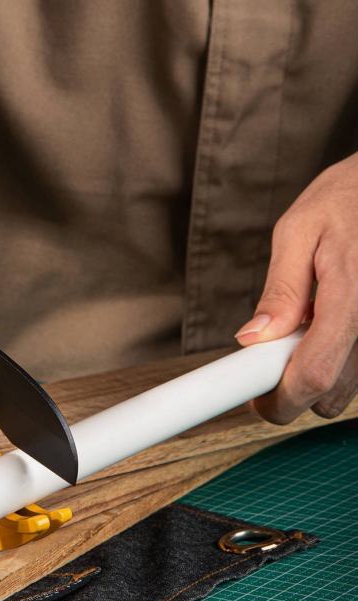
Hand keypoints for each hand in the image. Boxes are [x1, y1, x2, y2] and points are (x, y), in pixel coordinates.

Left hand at [235, 152, 357, 422]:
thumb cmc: (345, 199)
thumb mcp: (299, 232)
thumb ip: (281, 289)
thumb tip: (252, 338)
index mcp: (352, 298)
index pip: (315, 373)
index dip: (280, 401)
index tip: (255, 401)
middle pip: (333, 392)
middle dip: (294, 388)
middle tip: (268, 358)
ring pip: (350, 387)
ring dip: (318, 375)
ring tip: (303, 327)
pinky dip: (340, 360)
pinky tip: (329, 325)